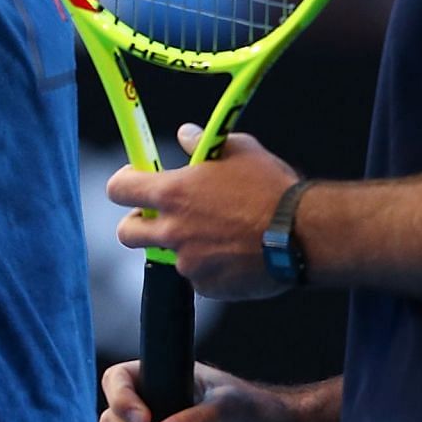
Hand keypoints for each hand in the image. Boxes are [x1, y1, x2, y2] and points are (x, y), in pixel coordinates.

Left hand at [107, 126, 297, 299]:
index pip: (118, 189)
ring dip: (183, 245)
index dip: (124, 182)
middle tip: (162, 215)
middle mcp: (172, 230)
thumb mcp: (240, 150)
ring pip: (169, 255)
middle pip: (127, 232)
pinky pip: (198, 276)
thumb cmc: (271, 187)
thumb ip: (203, 143)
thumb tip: (186, 135)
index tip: (135, 179)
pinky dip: (210, 266)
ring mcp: (187, 262)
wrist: (302, 234)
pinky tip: (236, 252)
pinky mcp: (207, 286)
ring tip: (219, 233)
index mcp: (173, 193)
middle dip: (139, 223)